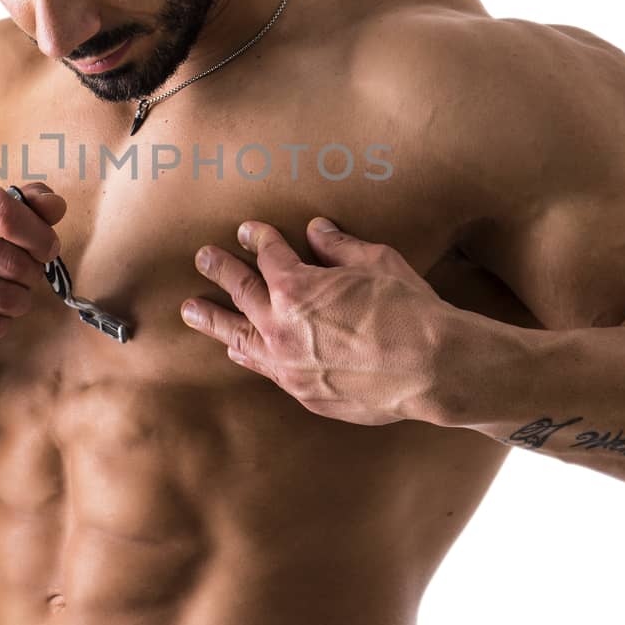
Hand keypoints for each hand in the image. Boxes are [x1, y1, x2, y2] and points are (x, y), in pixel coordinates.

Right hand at [0, 178, 64, 351]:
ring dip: (19, 302)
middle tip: (27, 277)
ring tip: (11, 296)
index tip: (48, 249)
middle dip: (32, 275)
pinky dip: (0, 324)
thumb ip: (27, 205)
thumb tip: (56, 205)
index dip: (38, 236)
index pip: (7, 213)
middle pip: (11, 261)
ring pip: (3, 297)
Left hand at [181, 216, 452, 426]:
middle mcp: (281, 326)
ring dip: (213, 320)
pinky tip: (236, 349)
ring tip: (191, 310)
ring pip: (239, 336)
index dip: (258, 238)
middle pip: (240, 291)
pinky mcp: (304, 393)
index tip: (248, 231)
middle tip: (203, 258)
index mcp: (296, 287)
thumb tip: (317, 231)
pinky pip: (264, 369)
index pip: (268, 254)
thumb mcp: (377, 262)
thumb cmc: (409, 310)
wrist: (433, 368)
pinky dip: (247, 355)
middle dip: (220, 270)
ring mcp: (288, 364)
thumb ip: (339, 247)